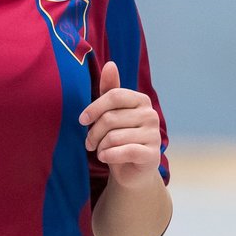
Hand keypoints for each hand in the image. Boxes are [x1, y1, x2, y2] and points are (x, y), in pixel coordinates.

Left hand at [79, 61, 162, 186]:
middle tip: (89, 143)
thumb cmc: (119, 138)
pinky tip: (104, 157)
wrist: (132, 171)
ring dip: (100, 147)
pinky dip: (109, 156)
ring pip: (114, 137)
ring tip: (100, 151)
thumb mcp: (112, 113)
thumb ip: (110, 90)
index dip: (94, 107)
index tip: (82, 120)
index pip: (114, 96)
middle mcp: (151, 115)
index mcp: (141, 100)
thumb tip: (110, 64)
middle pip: (110, 118)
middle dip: (93, 133)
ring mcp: (154, 135)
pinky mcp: (152, 154)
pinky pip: (125, 151)